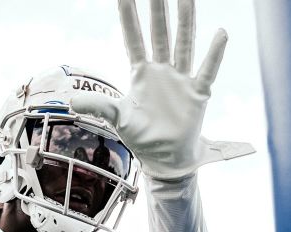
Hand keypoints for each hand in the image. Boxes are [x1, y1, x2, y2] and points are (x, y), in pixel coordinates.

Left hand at [70, 0, 253, 179]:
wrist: (166, 159)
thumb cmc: (142, 137)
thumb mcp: (117, 118)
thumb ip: (98, 106)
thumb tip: (71, 102)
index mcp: (141, 74)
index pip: (134, 39)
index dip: (129, 18)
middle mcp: (162, 71)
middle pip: (159, 34)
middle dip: (158, 10)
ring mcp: (181, 79)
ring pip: (183, 44)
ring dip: (185, 22)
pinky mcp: (197, 94)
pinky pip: (206, 70)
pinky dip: (214, 54)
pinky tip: (220, 34)